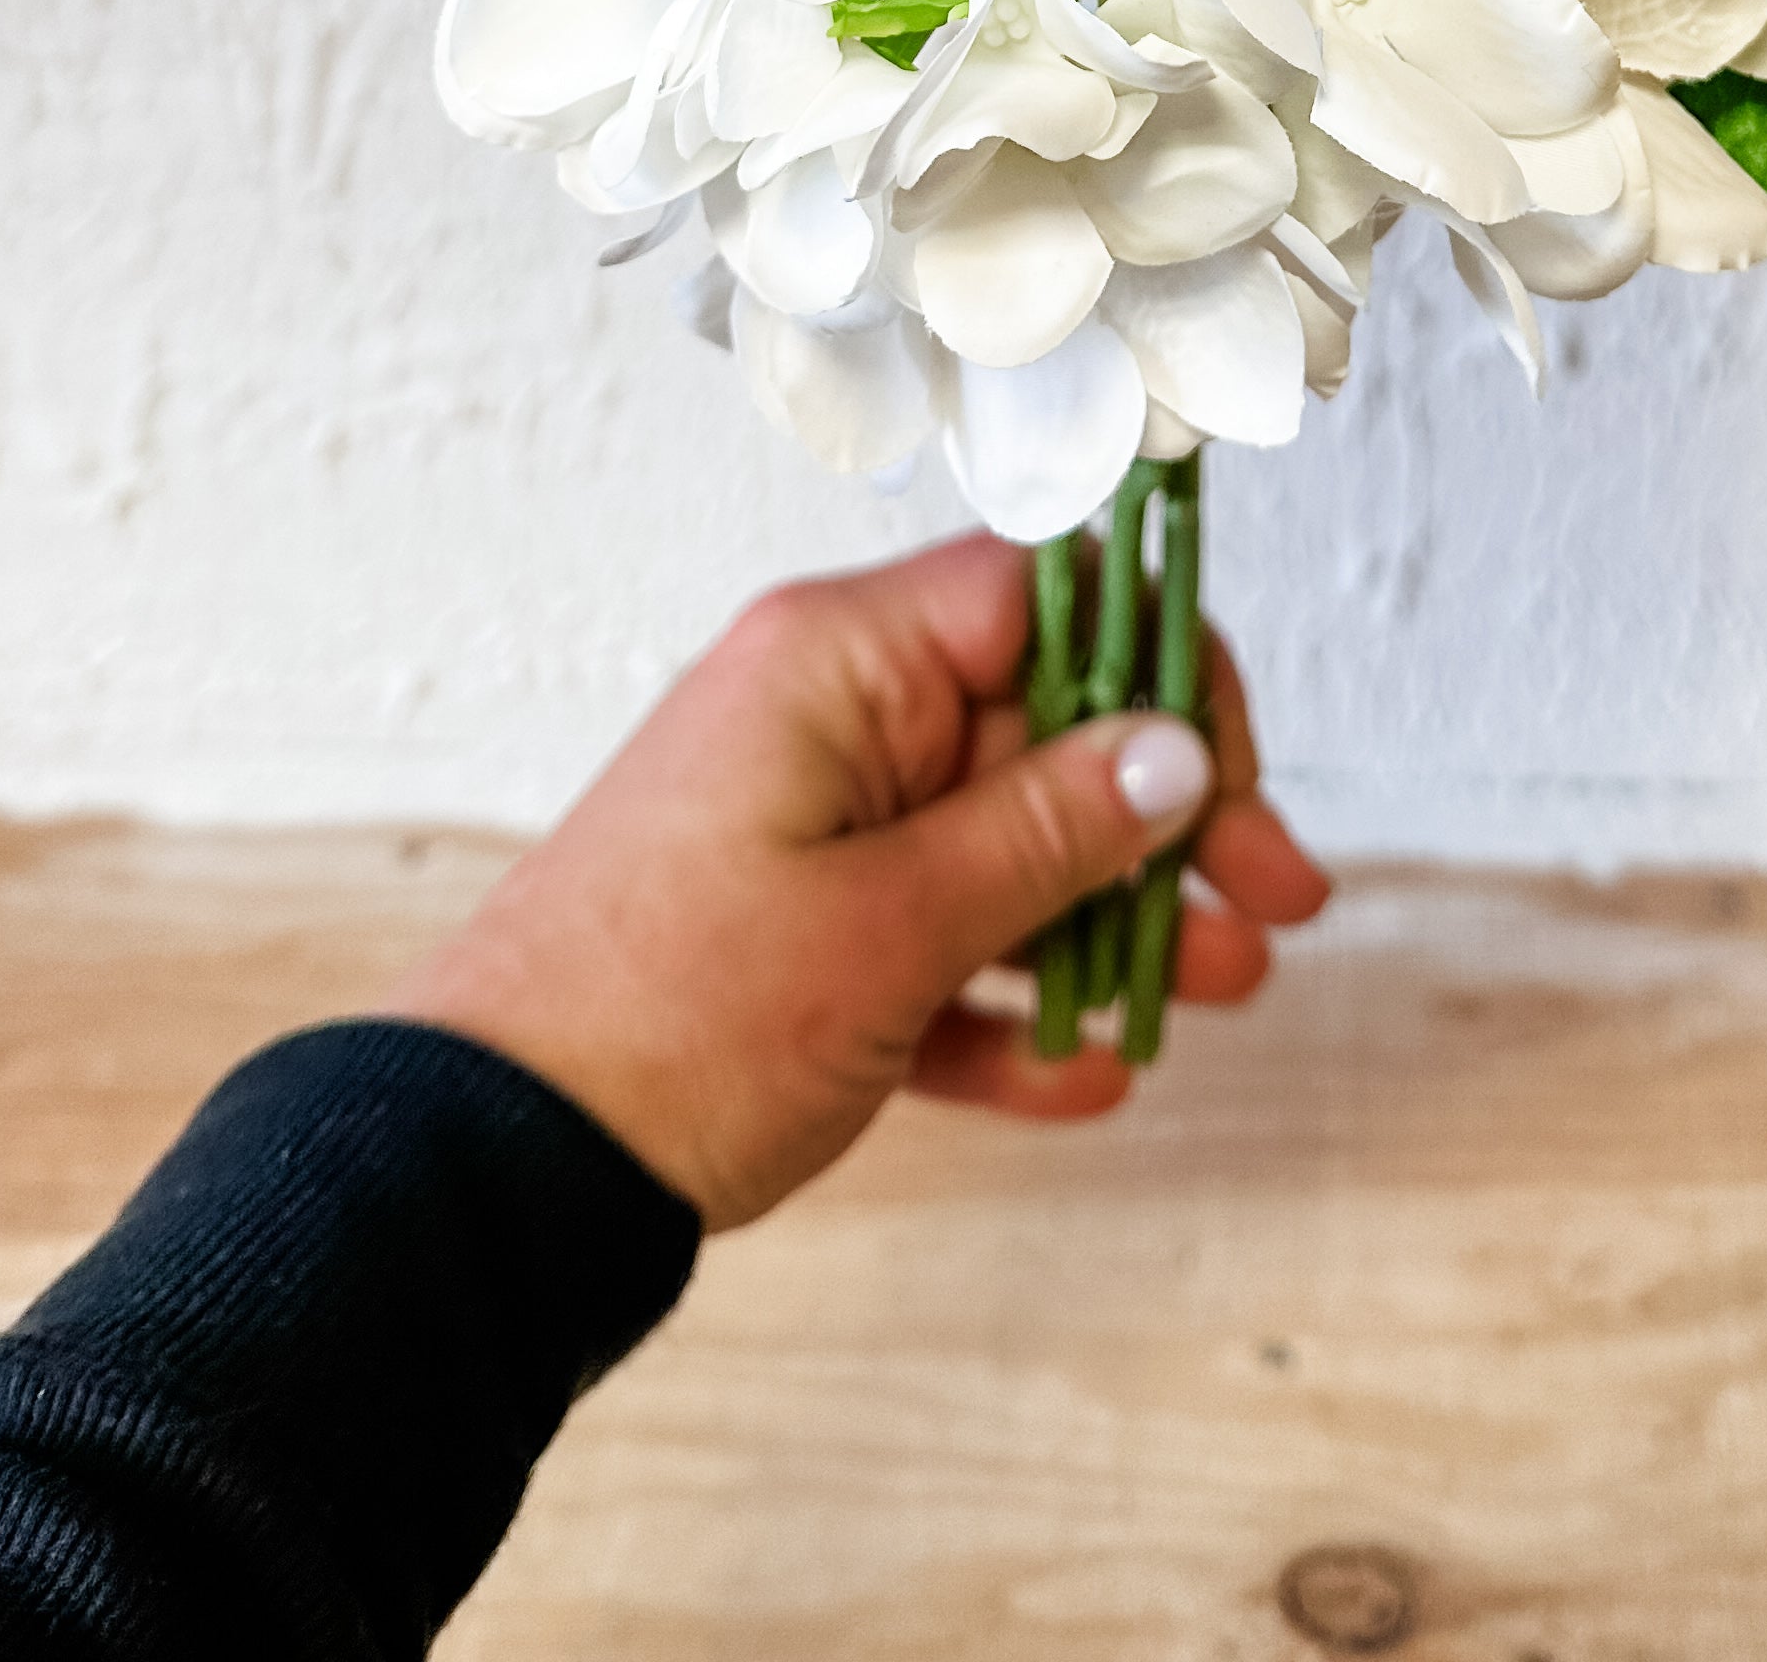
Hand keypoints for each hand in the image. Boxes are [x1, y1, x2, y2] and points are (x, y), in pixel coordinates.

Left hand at [390, 530, 1331, 1230]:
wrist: (491, 1168)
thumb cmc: (663, 1018)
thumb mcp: (891, 922)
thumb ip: (1045, 831)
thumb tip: (1173, 751)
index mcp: (837, 664)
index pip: (1043, 598)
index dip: (1160, 669)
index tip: (1235, 772)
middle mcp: (827, 721)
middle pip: (1041, 730)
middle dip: (1165, 821)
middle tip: (1274, 906)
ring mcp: (809, 830)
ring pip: (1001, 844)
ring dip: (1110, 920)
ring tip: (1206, 999)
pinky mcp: (793, 940)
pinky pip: (935, 942)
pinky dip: (1009, 1001)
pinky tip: (1086, 1075)